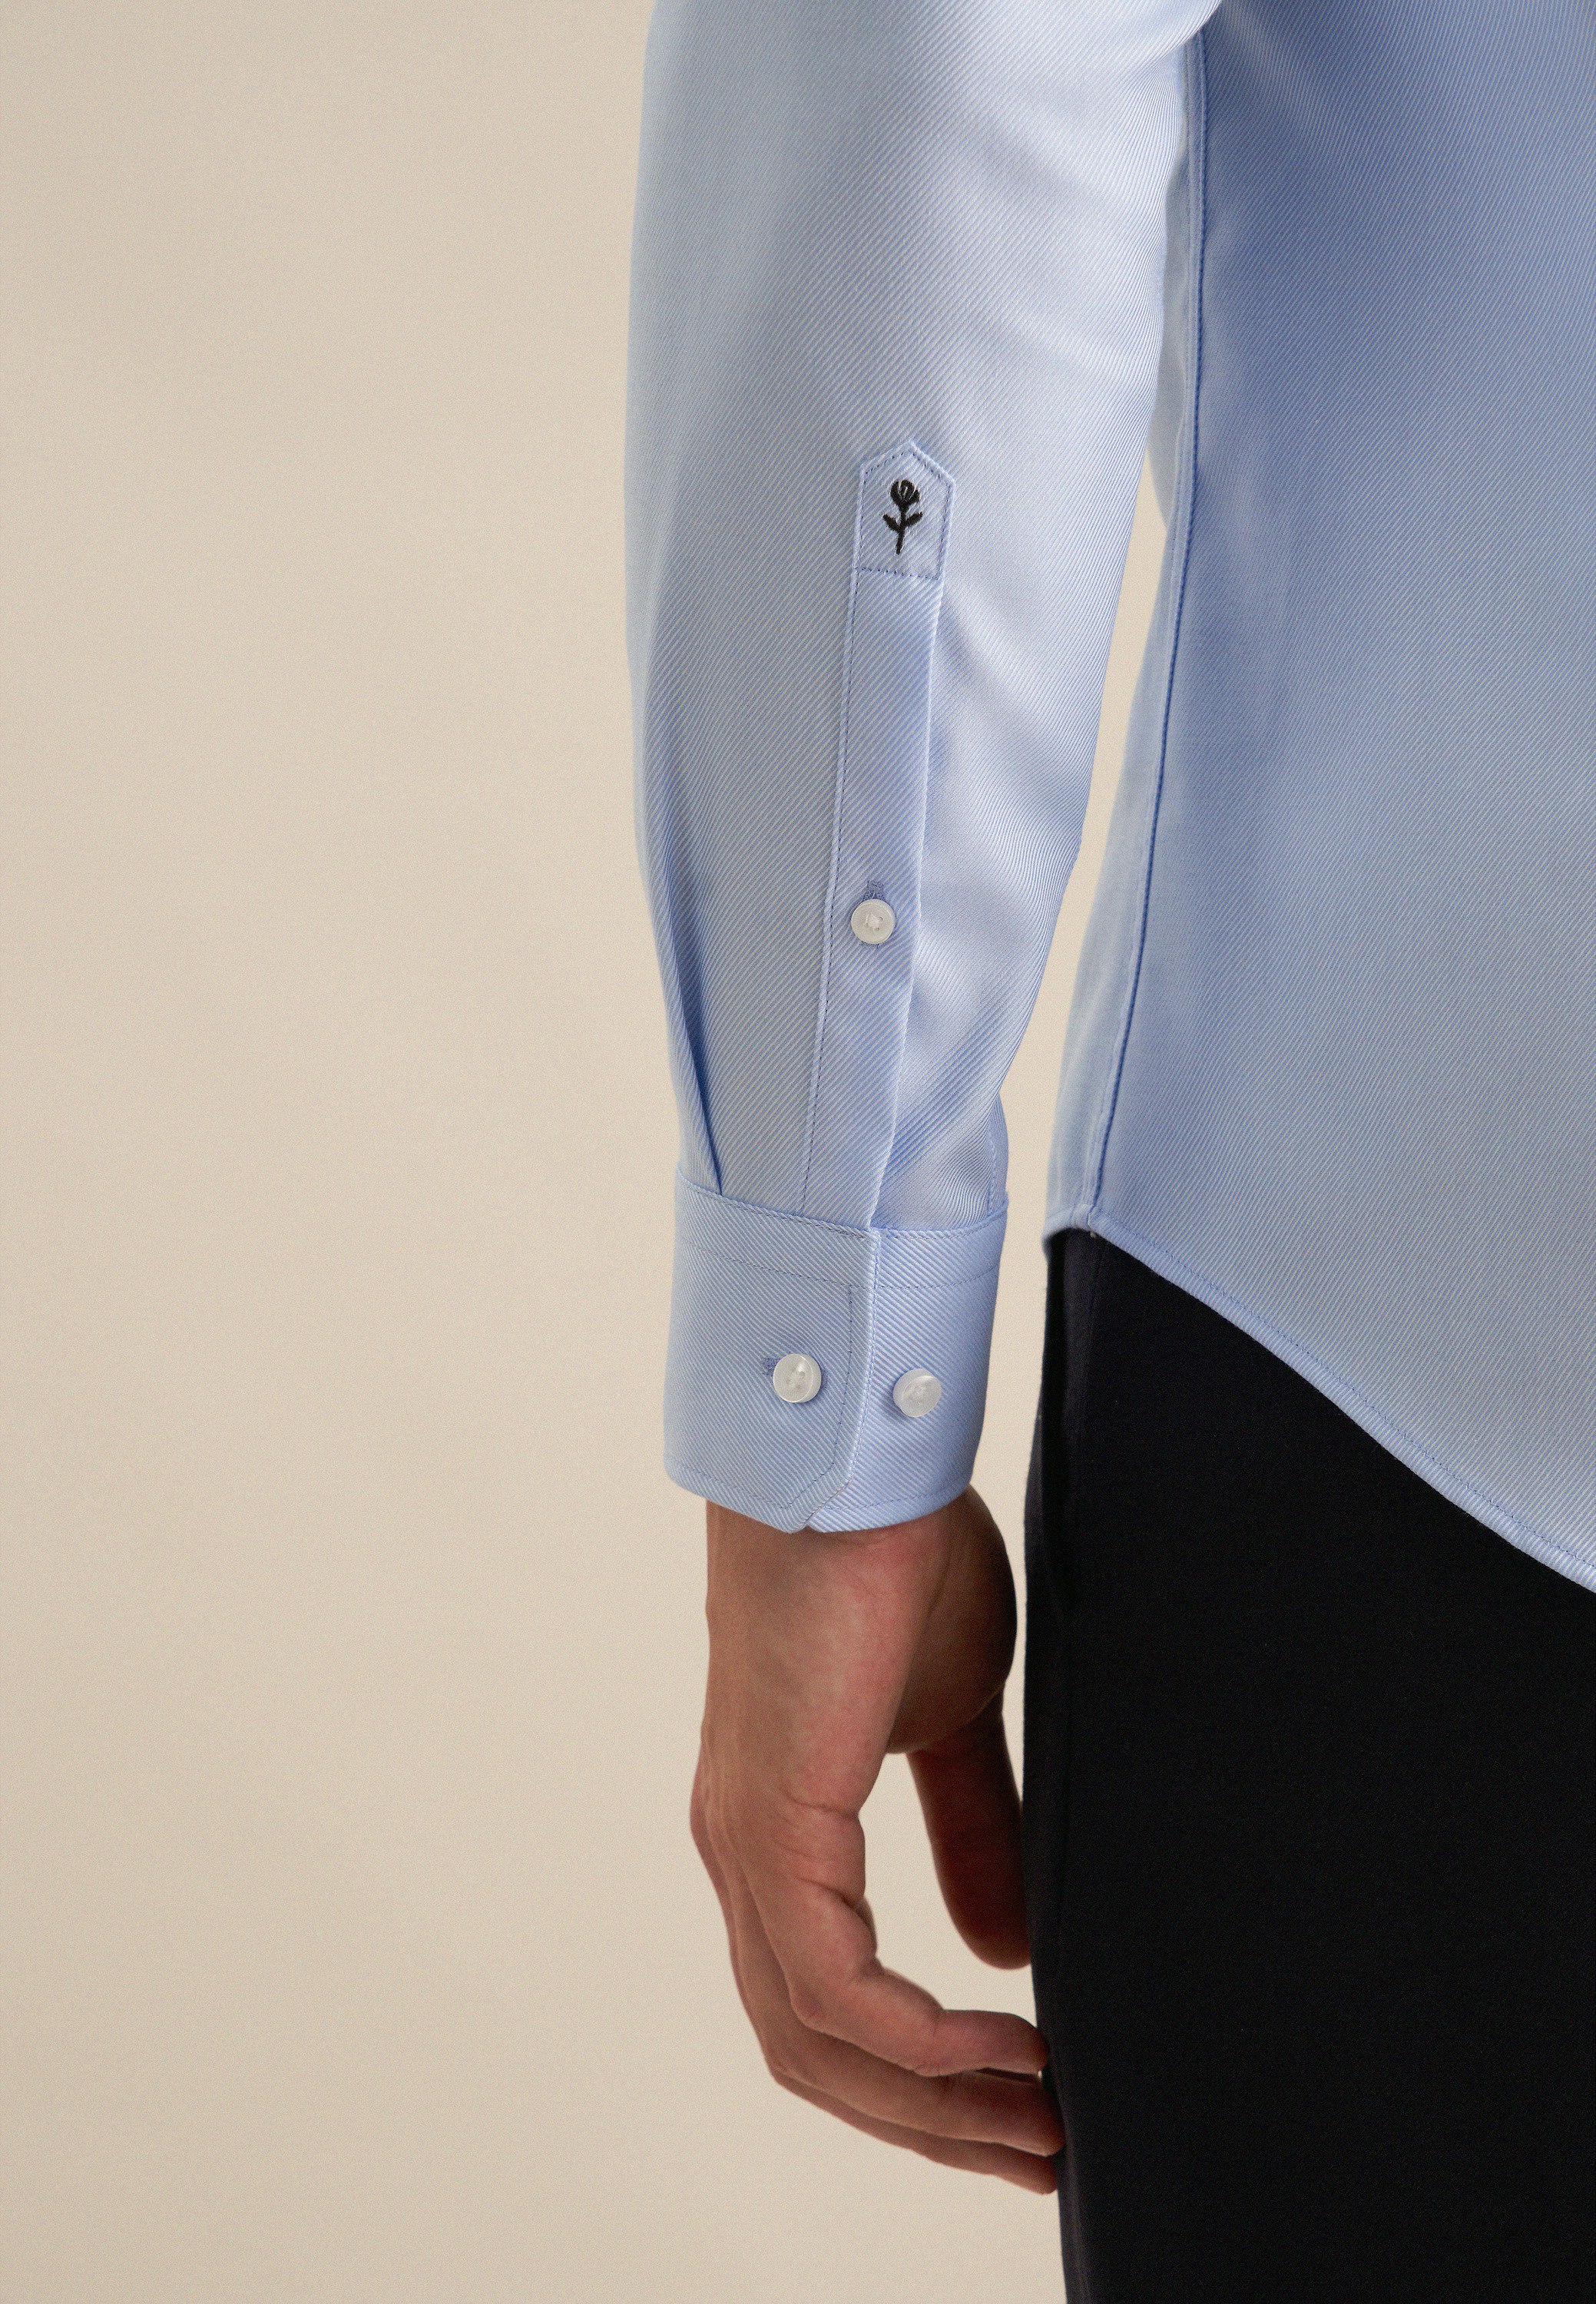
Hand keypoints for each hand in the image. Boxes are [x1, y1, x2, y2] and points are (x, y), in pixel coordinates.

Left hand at [690, 1487, 1062, 2190]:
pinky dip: (917, 2040)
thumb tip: (1002, 1950)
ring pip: (817, 2041)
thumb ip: (971, 1828)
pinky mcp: (774, 1825)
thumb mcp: (953, 1717)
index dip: (916, 2077)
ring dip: (931, 2104)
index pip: (826, 2002)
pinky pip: (833, 1987)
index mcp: (777, 1830)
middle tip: (1040, 2156)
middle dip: (930, 2123)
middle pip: (814, 2052)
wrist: (862, 1468)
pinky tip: (1003, 2047)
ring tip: (1040, 2126)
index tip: (1022, 2103)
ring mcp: (748, 1846)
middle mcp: (743, 1855)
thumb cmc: (894, 1564)